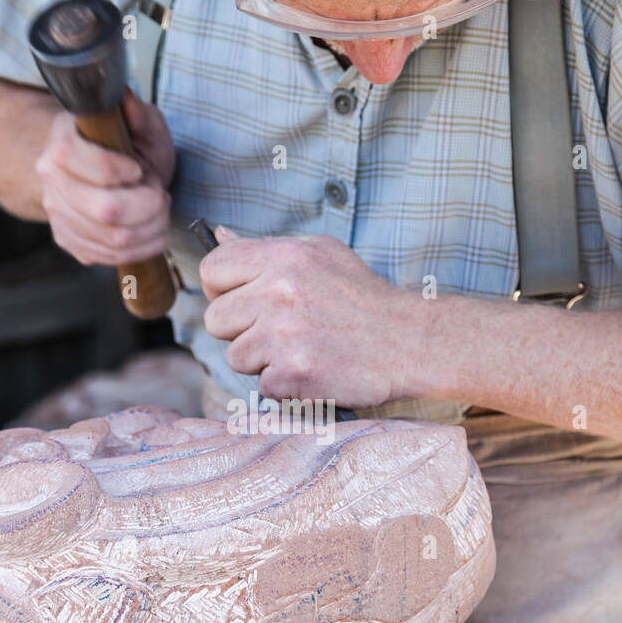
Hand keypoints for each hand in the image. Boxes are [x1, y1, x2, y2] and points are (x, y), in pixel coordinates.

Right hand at [34, 89, 173, 264]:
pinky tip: (149, 229)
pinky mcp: (70, 241)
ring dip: (152, 228)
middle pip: (106, 210)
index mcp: (62, 139)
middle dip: (149, 206)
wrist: (107, 175)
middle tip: (159, 194)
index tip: (138, 169)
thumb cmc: (128, 146)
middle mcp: (51, 179)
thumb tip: (126, 98)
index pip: (80, 161)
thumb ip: (138, 113)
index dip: (119, 171)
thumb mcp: (141, 123)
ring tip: (157, 210)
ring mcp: (57, 214)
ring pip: (116, 240)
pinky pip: (113, 257)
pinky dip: (143, 246)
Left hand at [198, 231, 428, 406]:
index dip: (220, 290)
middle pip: (216, 320)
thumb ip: (266, 248)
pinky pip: (262, 386)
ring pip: (236, 357)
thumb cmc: (362, 298)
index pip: (213, 270)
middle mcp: (278, 294)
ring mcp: (284, 336)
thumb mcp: (320, 254)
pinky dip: (285, 384)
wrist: (409, 341)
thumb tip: (219, 236)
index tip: (240, 302)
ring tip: (301, 350)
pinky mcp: (293, 374)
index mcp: (282, 258)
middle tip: (276, 332)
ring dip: (262, 361)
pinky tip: (313, 369)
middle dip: (239, 331)